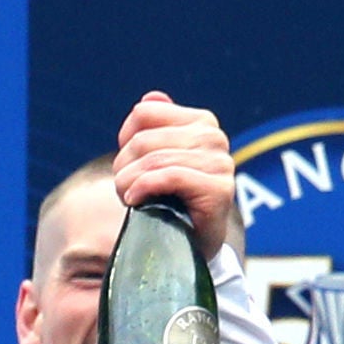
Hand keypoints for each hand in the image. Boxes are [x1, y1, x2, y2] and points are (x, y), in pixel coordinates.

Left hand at [113, 92, 236, 265]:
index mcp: (201, 122)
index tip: (128, 166)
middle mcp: (214, 138)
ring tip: (131, 199)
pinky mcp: (219, 189)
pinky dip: (144, 189)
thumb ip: (155, 128)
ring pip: (153, 159)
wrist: (188, 247)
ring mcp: (220, 163)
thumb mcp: (157, 161)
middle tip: (127, 191)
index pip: (143, 113)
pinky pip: (169, 176)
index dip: (125, 141)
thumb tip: (151, 97)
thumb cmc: (169, 203)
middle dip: (123, 168)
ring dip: (129, 184)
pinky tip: (136, 202)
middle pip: (143, 139)